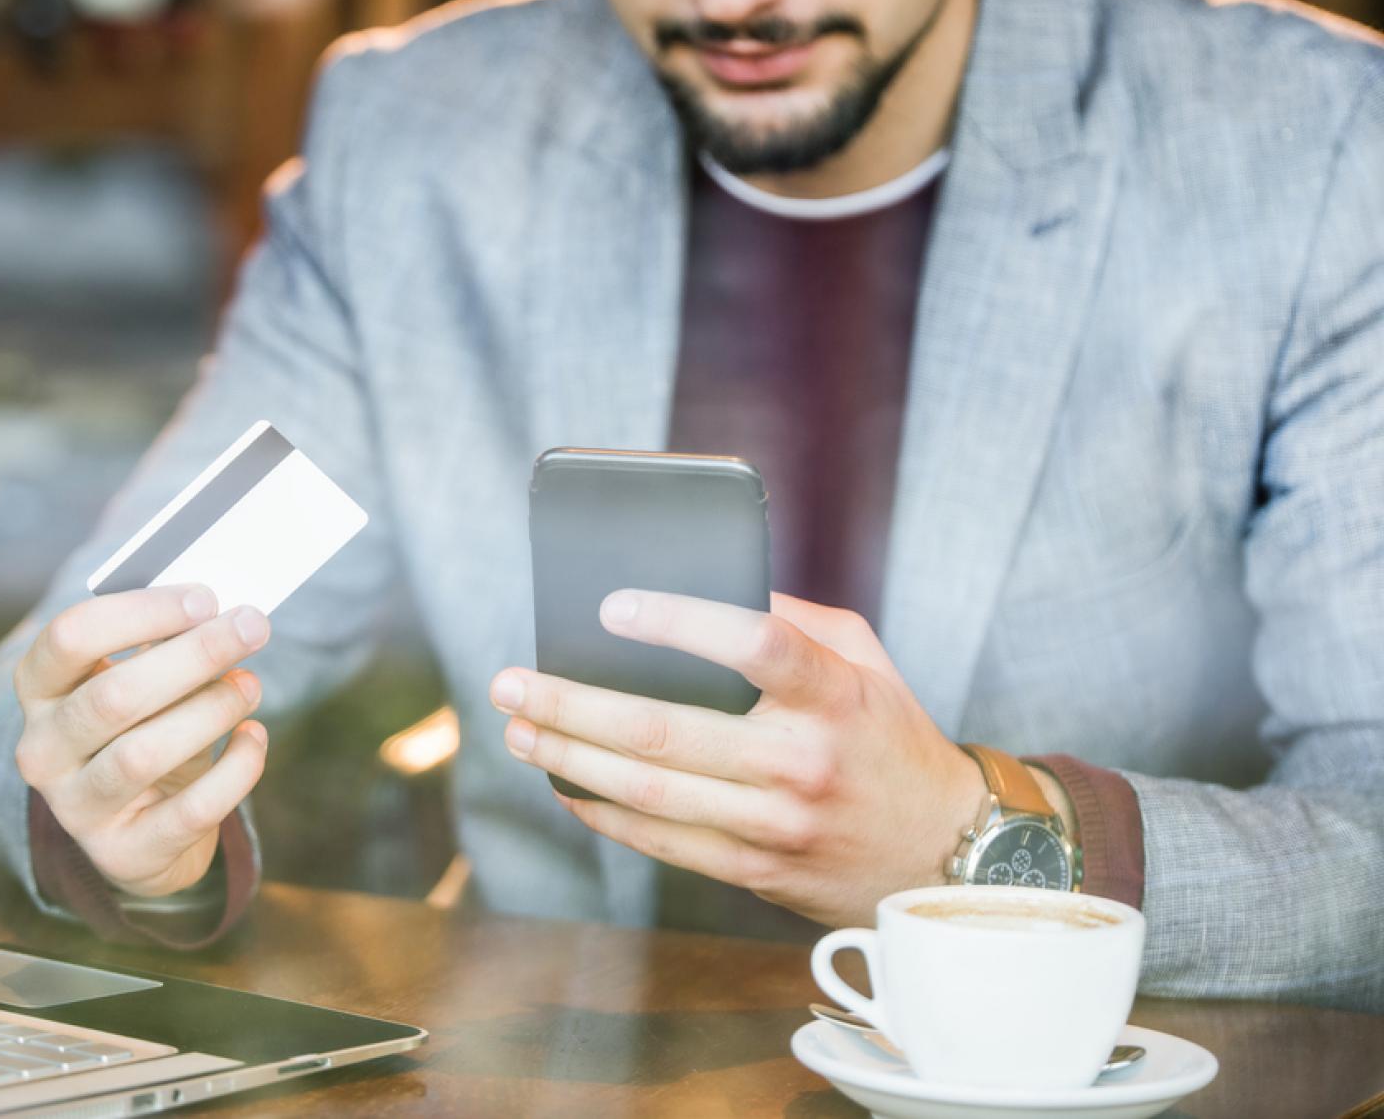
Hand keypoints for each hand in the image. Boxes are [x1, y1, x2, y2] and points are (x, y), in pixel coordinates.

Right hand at [15, 584, 269, 897]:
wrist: (140, 831)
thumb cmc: (145, 726)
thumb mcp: (141, 680)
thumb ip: (167, 644)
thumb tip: (225, 614)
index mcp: (38, 688)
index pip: (70, 637)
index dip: (141, 612)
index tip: (205, 599)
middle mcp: (42, 749)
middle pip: (114, 696)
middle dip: (194, 655)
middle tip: (252, 627)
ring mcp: (75, 807)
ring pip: (145, 754)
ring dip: (211, 710)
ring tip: (250, 686)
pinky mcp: (123, 853)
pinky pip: (189, 810)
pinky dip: (235, 770)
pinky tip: (255, 737)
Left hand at [487, 591, 986, 926]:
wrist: (943, 856)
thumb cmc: (889, 739)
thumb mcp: (865, 661)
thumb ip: (794, 620)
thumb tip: (707, 586)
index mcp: (834, 696)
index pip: (756, 644)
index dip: (679, 622)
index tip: (612, 606)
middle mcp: (802, 760)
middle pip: (667, 731)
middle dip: (573, 703)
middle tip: (512, 680)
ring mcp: (775, 823)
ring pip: (650, 792)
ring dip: (569, 758)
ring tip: (518, 728)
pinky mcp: (755, 868)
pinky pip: (661, 840)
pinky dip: (603, 811)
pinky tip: (564, 782)